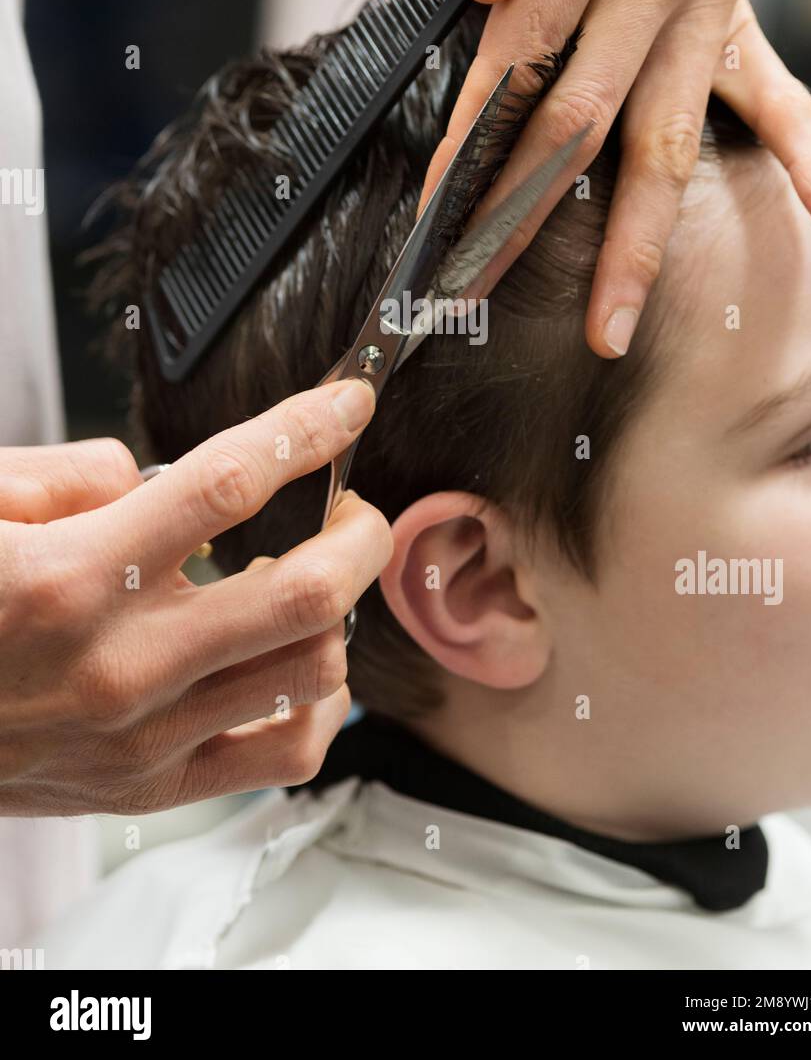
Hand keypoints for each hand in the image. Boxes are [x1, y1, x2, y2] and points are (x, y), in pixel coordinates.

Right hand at [0, 379, 390, 815]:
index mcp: (74, 576)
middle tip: (350, 506)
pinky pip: (284, 752)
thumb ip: (72, 474)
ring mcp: (144, 735)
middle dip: (359, 532)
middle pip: (305, 590)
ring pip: (312, 668)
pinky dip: (320, 702)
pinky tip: (299, 662)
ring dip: (339, 611)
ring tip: (314, 578)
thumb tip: (156, 478)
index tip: (347, 402)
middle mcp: (122, 661)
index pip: (228, 485)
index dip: (306, 431)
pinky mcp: (151, 786)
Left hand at [392, 0, 810, 357]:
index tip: (432, 234)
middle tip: (480, 300)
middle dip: (528, 219)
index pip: (521, 61)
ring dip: (638, 243)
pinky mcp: (731, 22)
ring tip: (611, 329)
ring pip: (665, 141)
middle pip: (590, 119)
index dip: (470, 151)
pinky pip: (778, 100)